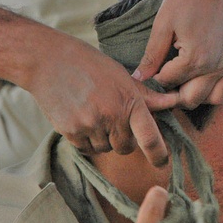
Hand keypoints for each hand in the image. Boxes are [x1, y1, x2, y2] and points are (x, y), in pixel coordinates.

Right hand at [28, 30, 177, 166]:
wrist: (49, 61)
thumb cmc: (90, 65)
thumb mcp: (122, 76)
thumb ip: (146, 96)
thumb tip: (173, 102)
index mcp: (129, 101)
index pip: (150, 137)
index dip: (159, 154)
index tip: (163, 162)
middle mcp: (111, 116)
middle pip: (126, 147)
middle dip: (123, 138)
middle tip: (112, 117)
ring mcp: (90, 126)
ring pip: (105, 149)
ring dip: (102, 139)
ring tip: (92, 112)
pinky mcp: (70, 132)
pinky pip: (86, 149)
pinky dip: (86, 139)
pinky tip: (80, 117)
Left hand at [133, 0, 222, 107]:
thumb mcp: (163, 24)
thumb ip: (152, 54)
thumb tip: (138, 77)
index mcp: (195, 59)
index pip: (169, 83)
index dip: (156, 76)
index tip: (154, 65)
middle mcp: (216, 66)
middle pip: (193, 99)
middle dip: (176, 92)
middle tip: (169, 75)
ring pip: (217, 97)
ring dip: (201, 93)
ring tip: (189, 78)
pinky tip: (211, 72)